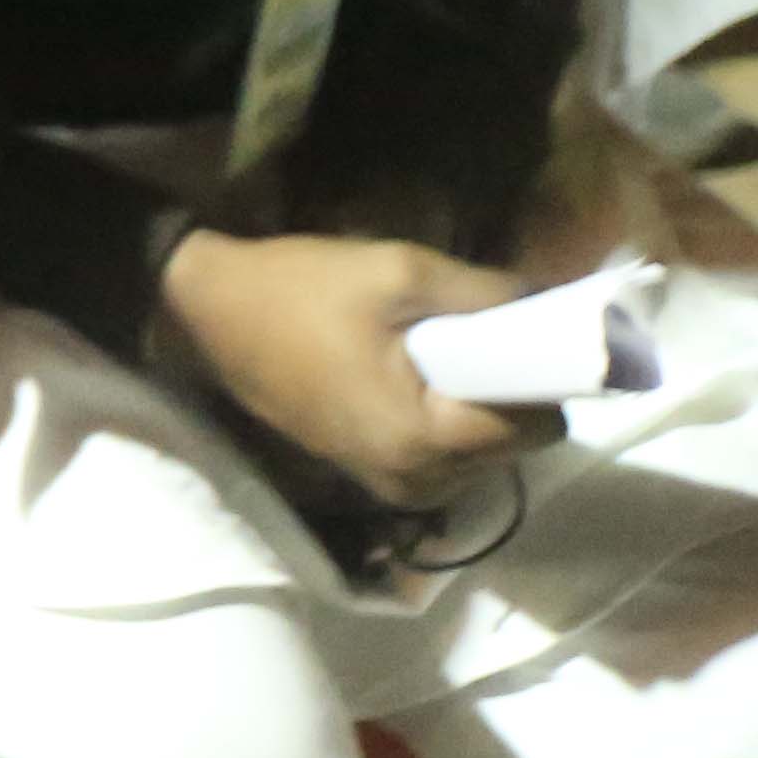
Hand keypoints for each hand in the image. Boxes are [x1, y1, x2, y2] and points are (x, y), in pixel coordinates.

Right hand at [157, 227, 548, 504]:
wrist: (205, 314)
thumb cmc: (298, 292)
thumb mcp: (397, 271)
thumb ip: (485, 292)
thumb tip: (551, 305)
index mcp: (422, 440)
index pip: (538, 427)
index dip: (537, 376)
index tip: (510, 334)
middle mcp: (415, 481)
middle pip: (514, 445)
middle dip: (503, 392)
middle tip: (457, 337)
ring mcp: (390, 487)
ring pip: (482, 454)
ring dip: (473, 407)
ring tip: (426, 354)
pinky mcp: (370, 476)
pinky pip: (444, 457)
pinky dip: (442, 419)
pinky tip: (404, 376)